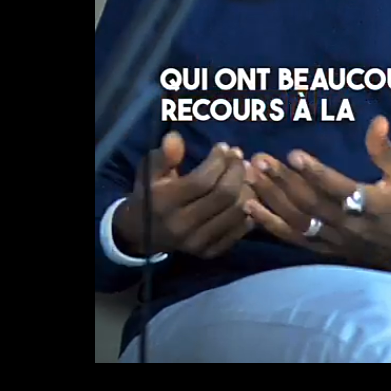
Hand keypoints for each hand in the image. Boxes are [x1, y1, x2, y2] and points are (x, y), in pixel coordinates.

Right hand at [114, 130, 254, 259]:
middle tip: (239, 158)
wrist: (142, 233)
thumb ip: (164, 155)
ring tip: (246, 174)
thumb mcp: (149, 172)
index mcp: (165, 203)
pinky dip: (248, 212)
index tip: (224, 147)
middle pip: (224, 196)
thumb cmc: (150, 194)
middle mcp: (182, 226)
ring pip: (235, 213)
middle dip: (237, 172)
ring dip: (246, 189)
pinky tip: (246, 196)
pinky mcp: (209, 253)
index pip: (203, 181)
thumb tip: (176, 137)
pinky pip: (238, 232)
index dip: (219, 162)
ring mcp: (197, 243)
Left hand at [243, 115, 390, 272]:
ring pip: (296, 220)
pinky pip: (291, 237)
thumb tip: (378, 121)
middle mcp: (347, 224)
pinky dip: (268, 223)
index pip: (338, 189)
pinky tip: (249, 205)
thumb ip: (386, 150)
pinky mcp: (321, 248)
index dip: (316, 173)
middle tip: (260, 159)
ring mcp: (331, 239)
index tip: (293, 154)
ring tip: (250, 174)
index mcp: (369, 204)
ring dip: (270, 198)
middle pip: (309, 203)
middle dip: (282, 181)